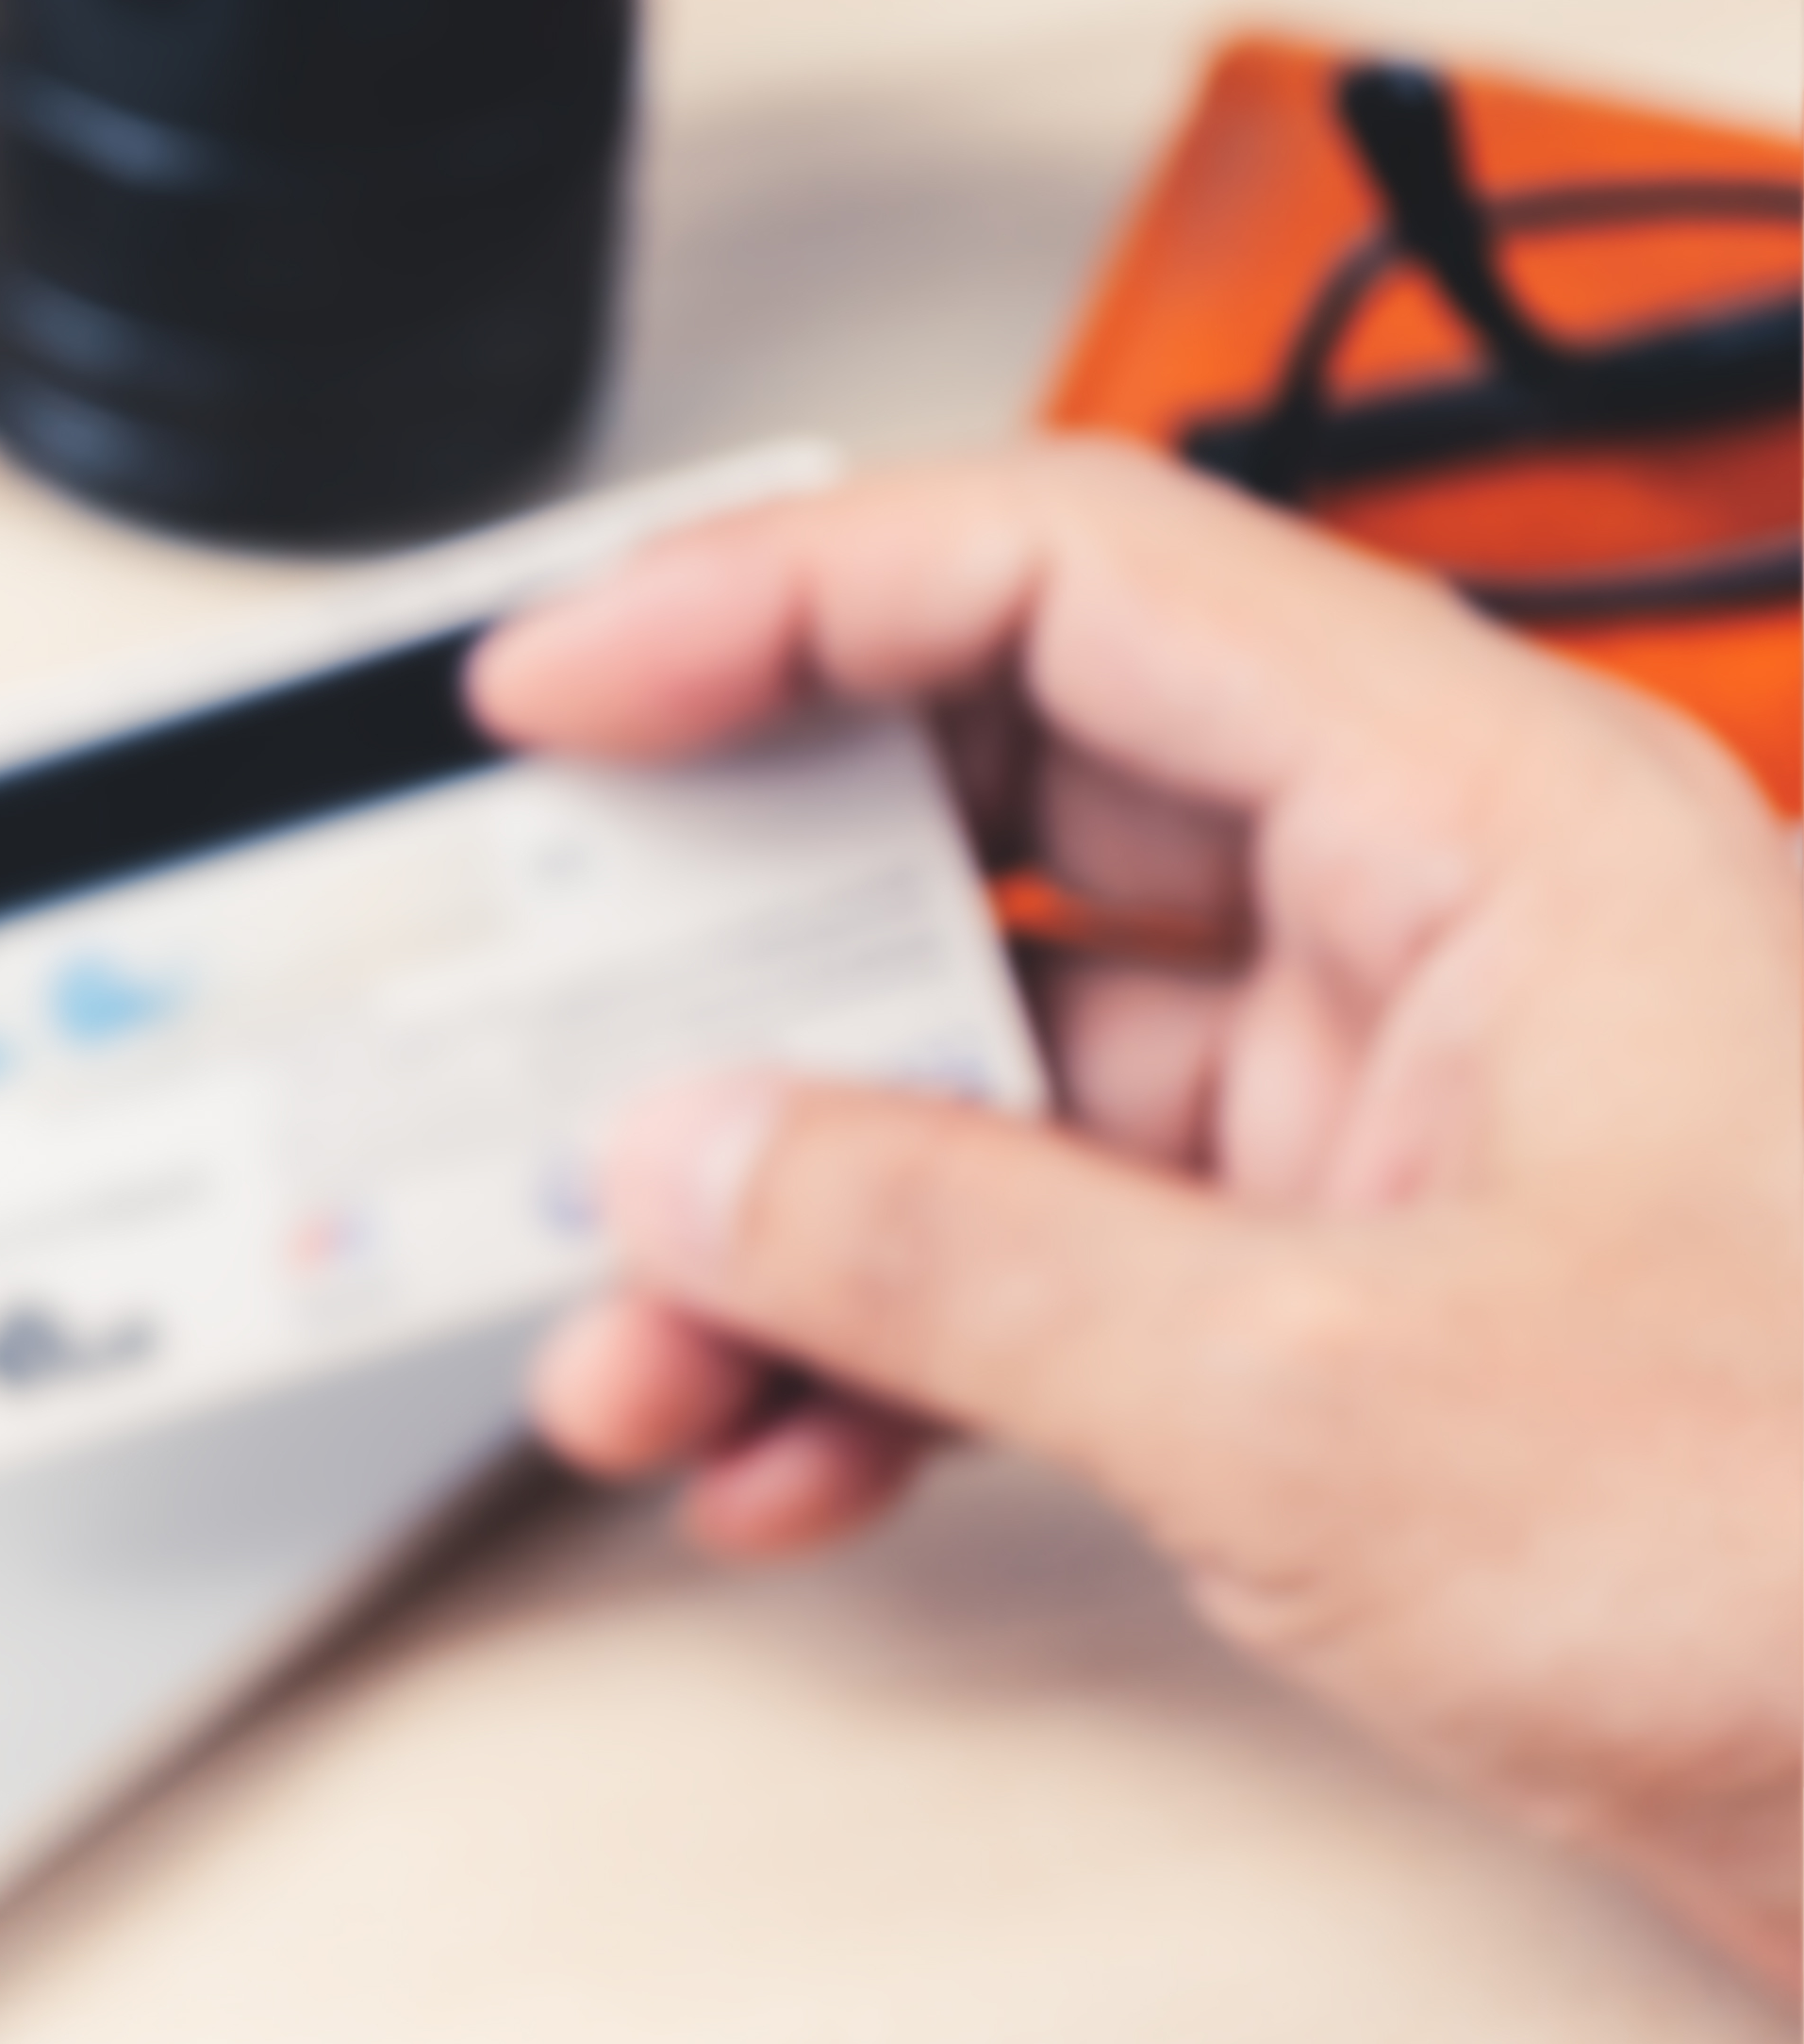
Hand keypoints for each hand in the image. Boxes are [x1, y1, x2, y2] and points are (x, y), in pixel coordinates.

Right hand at [471, 440, 1803, 1987]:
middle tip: (544, 1032)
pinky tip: (790, 1460)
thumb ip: (960, 1256)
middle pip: (993, 826)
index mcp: (1499, 829)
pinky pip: (1057, 1264)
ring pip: (999, 1077)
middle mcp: (1450, 937)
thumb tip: (691, 1159)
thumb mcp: (1327, 1403)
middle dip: (739, 958)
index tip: (562, 700)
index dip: (776, 601)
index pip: (1070, 583)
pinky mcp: (1375, 1310)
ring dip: (783, 1212)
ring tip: (634, 1345)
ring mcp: (1408, 1128)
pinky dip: (895, 1355)